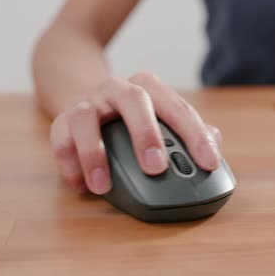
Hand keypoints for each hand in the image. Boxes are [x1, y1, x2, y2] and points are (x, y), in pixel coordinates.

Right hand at [49, 72, 222, 193]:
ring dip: (95, 153)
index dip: (195, 135)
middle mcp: (119, 90)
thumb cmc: (133, 114)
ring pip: (86, 119)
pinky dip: (69, 163)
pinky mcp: (61, 120)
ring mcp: (88, 103)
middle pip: (134, 100)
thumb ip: (190, 131)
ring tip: (104, 186)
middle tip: (156, 168)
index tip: (208, 163)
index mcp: (150, 89)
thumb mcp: (161, 115)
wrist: (82, 90)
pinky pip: (60, 138)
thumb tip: (214, 146)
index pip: (177, 107)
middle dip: (146, 134)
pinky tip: (81, 186)